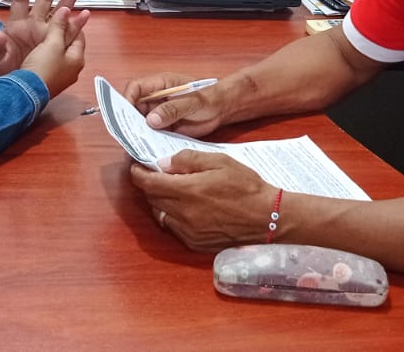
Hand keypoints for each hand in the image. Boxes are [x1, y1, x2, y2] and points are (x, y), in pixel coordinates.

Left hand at [0, 0, 90, 78]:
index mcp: (17, 25)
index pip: (20, 0)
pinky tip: (86, 14)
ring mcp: (46, 33)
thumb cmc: (1, 70)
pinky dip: (77, 23)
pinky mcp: (56, 44)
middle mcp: (33, 25)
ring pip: (60, 10)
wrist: (13, 86)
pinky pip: (68, 32)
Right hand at [17, 2, 86, 96]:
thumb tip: (66, 11)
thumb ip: (60, 27)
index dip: (72, 23)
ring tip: (46, 36)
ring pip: (59, 54)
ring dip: (54, 44)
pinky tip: (38, 52)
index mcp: (77, 59)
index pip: (79, 36)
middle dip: (63, 33)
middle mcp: (71, 69)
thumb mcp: (52, 44)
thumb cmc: (43, 70)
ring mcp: (60, 76)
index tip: (65, 16)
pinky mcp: (48, 80)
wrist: (27, 92)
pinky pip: (50, 62)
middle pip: (70, 45)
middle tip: (56, 23)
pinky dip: (46, 54)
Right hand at [123, 72, 226, 137]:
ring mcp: (158, 113)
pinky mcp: (163, 126)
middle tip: (127, 135)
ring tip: (135, 145)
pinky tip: (147, 149)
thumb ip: (172, 109)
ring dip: (137, 132)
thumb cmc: (209, 98)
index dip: (127, 99)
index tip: (124, 114)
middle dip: (128, 120)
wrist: (222, 109)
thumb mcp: (192, 102)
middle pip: (133, 107)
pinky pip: (150, 133)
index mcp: (160, 85)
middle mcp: (155, 98)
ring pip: (139, 122)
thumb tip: (150, 120)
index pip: (135, 88)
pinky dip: (147, 140)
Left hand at [128, 150, 275, 250]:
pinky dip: (172, 217)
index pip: (149, 183)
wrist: (267, 218)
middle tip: (155, 175)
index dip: (138, 174)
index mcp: (187, 191)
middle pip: (151, 199)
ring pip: (160, 215)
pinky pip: (173, 228)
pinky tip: (185, 209)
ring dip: (160, 202)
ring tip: (171, 191)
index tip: (136, 166)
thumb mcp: (220, 162)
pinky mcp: (194, 243)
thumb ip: (188, 160)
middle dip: (149, 186)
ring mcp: (187, 231)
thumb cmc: (246, 187)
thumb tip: (164, 164)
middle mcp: (183, 214)